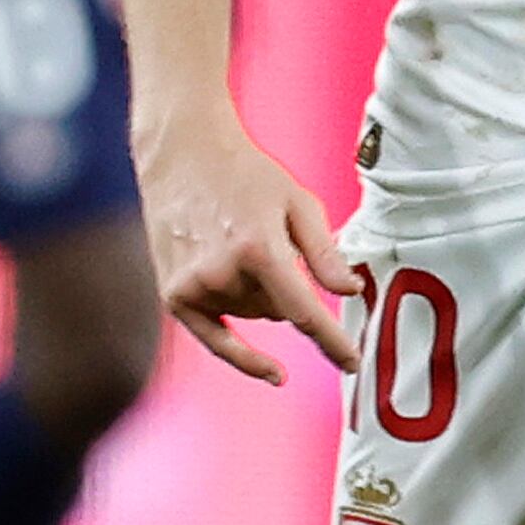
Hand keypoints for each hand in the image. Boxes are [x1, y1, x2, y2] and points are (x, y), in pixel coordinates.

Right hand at [135, 108, 360, 385]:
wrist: (183, 154)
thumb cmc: (245, 175)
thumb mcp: (298, 203)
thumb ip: (325, 254)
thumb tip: (351, 292)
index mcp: (258, 248)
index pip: (303, 312)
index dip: (332, 343)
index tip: (351, 364)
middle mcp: (221, 272)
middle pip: (278, 310)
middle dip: (284, 287)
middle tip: (267, 239)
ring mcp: (193, 285)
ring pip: (251, 315)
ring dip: (256, 294)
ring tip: (238, 244)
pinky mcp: (173, 294)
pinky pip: (216, 339)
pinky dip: (242, 352)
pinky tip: (271, 370)